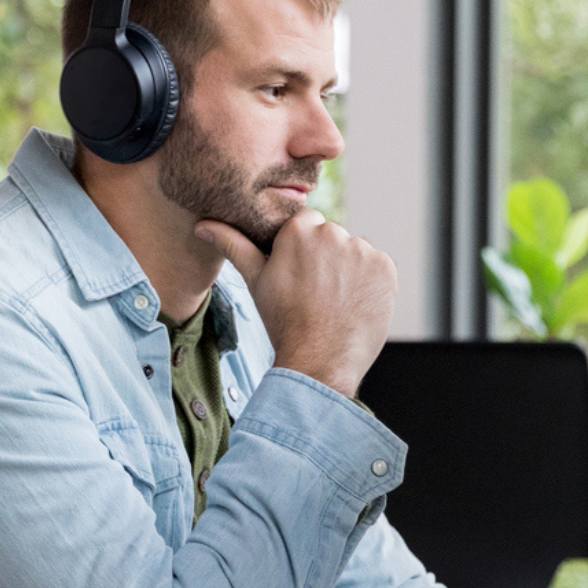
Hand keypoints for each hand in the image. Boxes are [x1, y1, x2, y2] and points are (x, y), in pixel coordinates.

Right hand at [195, 210, 395, 397]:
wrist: (318, 362)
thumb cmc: (283, 322)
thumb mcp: (256, 281)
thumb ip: (234, 246)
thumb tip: (202, 226)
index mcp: (300, 230)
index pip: (307, 225)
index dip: (304, 252)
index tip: (301, 276)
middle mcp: (333, 233)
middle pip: (333, 238)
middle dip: (327, 260)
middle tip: (317, 294)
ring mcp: (362, 250)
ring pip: (356, 252)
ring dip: (350, 271)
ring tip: (335, 302)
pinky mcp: (386, 268)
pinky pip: (378, 267)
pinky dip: (370, 283)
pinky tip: (354, 305)